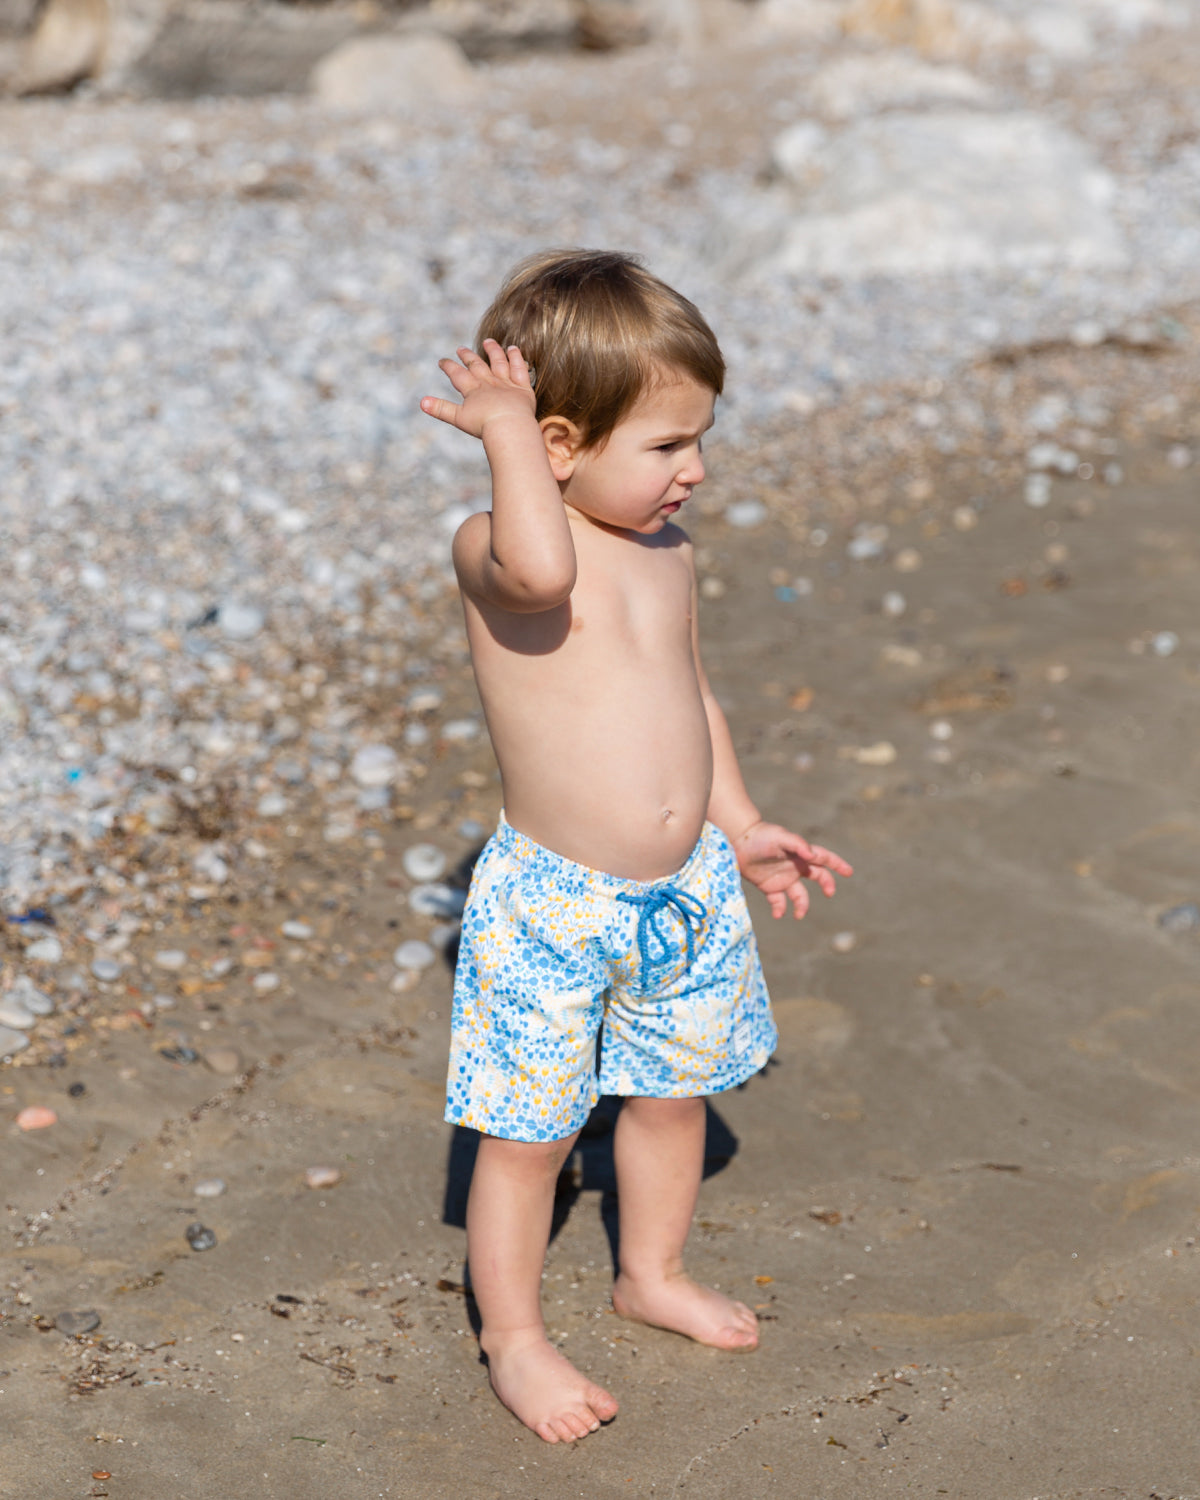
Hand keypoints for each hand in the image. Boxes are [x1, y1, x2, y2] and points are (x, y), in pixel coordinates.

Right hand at [420, 339, 535, 440]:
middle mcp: (489, 383)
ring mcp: (507, 384)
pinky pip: (520, 369)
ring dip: (493, 351)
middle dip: (468, 356)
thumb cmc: (484, 426)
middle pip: (477, 365)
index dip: (449, 366)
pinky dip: (516, 358)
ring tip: (488, 342)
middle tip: (461, 349)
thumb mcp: (458, 418)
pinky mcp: (523, 388)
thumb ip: (441, 409)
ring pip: (499, 362)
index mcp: (473, 390)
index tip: (442, 361)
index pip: (457, 374)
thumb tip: (421, 402)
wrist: (509, 426)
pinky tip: (513, 349)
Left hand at [731, 820, 852, 919]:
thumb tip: (812, 856)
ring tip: (798, 915)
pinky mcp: (769, 887)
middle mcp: (795, 867)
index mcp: (800, 854)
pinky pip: (779, 902)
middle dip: (827, 885)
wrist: (737, 841)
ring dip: (802, 906)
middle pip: (818, 877)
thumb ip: (798, 845)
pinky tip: (778, 914)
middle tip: (830, 893)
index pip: (824, 858)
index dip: (837, 864)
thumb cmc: (760, 836)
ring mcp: (783, 878)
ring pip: (799, 895)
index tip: (849, 872)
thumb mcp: (780, 837)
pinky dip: (780, 909)